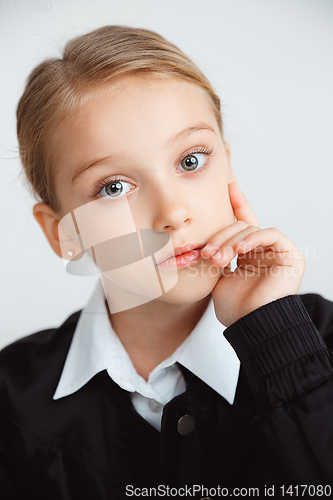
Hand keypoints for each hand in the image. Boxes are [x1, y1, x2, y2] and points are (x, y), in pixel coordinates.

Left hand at [201, 183, 305, 326]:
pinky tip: (239, 250)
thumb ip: (216, 255)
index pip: (242, 223)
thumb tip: (199, 242)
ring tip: (218, 259)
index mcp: (248, 254)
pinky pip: (270, 233)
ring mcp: (277, 251)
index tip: (228, 185)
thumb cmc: (236, 308)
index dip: (236, 203)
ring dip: (230, 241)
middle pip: (240, 226)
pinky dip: (252, 238)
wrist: (251, 325)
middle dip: (219, 236)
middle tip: (206, 253)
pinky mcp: (290, 254)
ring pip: (250, 229)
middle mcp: (263, 250)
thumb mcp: (218, 277)